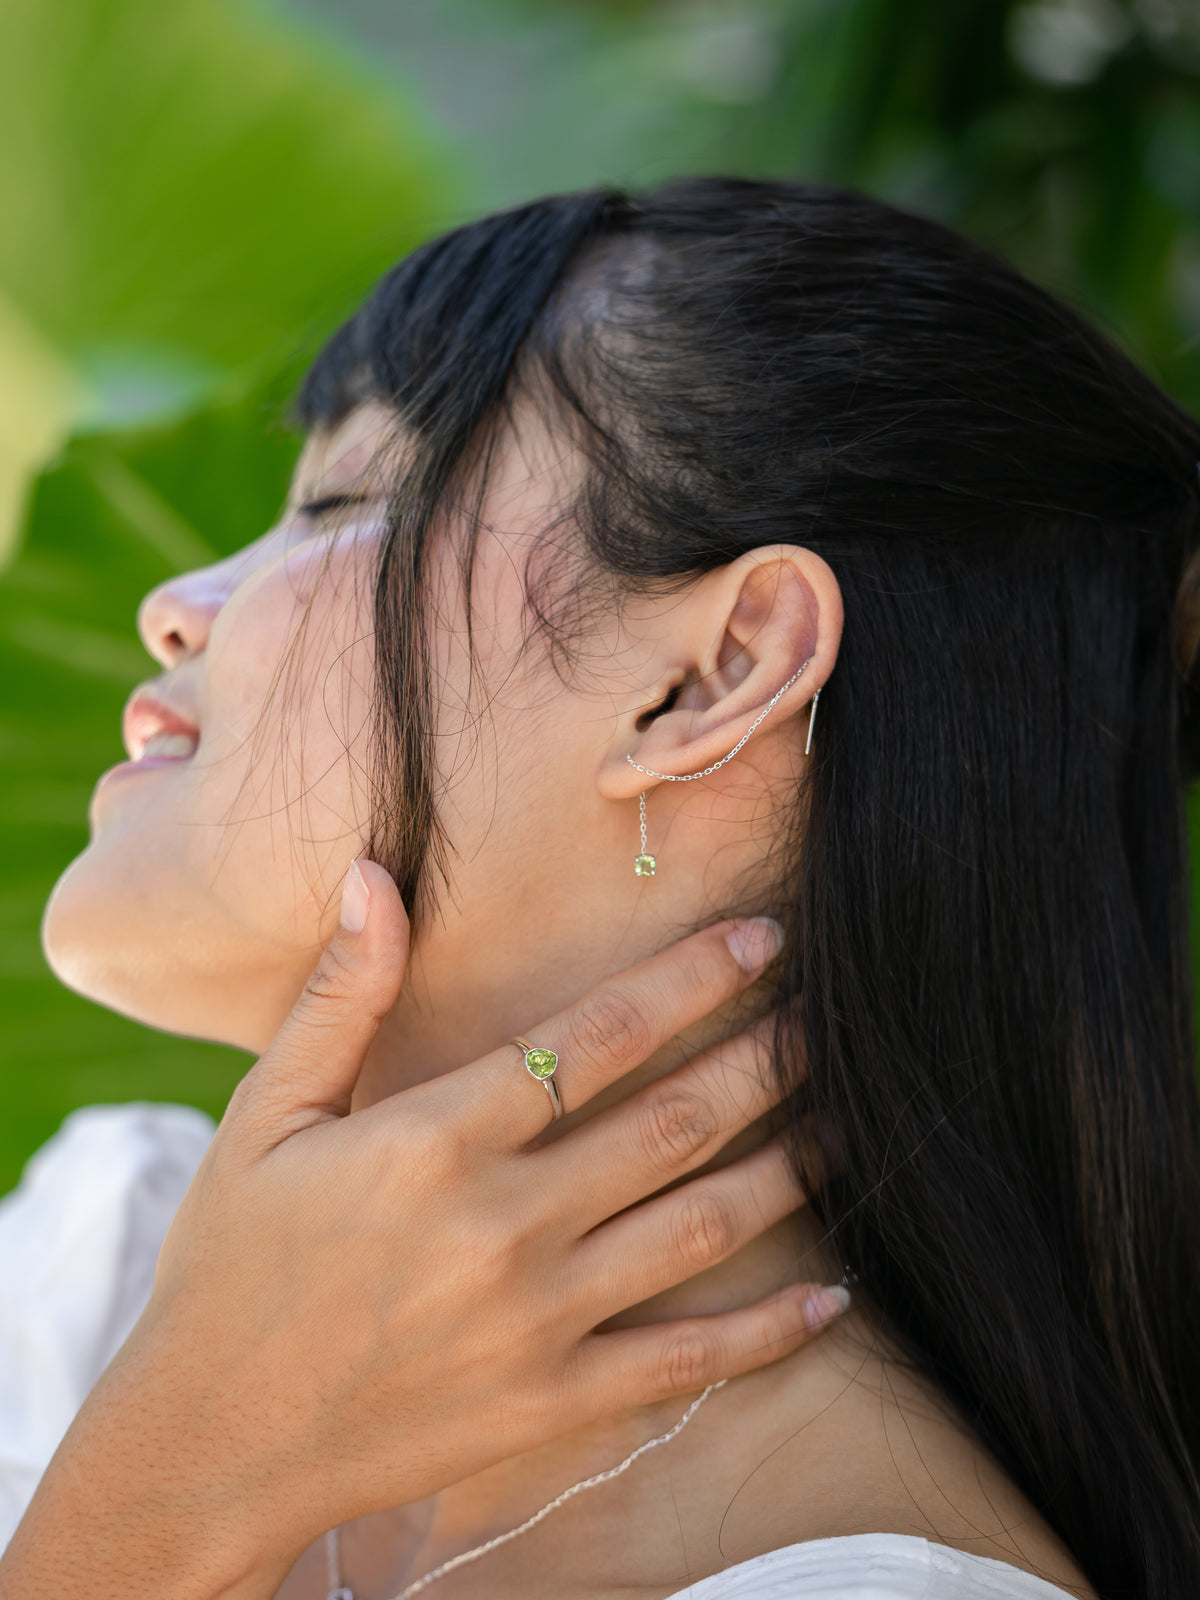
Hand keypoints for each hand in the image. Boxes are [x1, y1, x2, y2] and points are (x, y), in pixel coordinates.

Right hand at [2, 862, 840, 1599]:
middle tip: (826, 1017)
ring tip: (845, 1122)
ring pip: (699, 1226)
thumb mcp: (264, 1116)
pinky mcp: (551, 1401)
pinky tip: (830, 1298)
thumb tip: (372, 875)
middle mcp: (503, 1222)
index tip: (759, 938)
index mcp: (437, 1139)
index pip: (600, 1036)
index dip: (692, 978)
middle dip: (763, 1058)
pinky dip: (765, 1331)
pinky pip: (682, 1359)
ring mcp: (537, 1318)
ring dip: (785, 1169)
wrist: (210, 1439)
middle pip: (673, 1121)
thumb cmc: (228, 1262)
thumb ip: (339, 996)